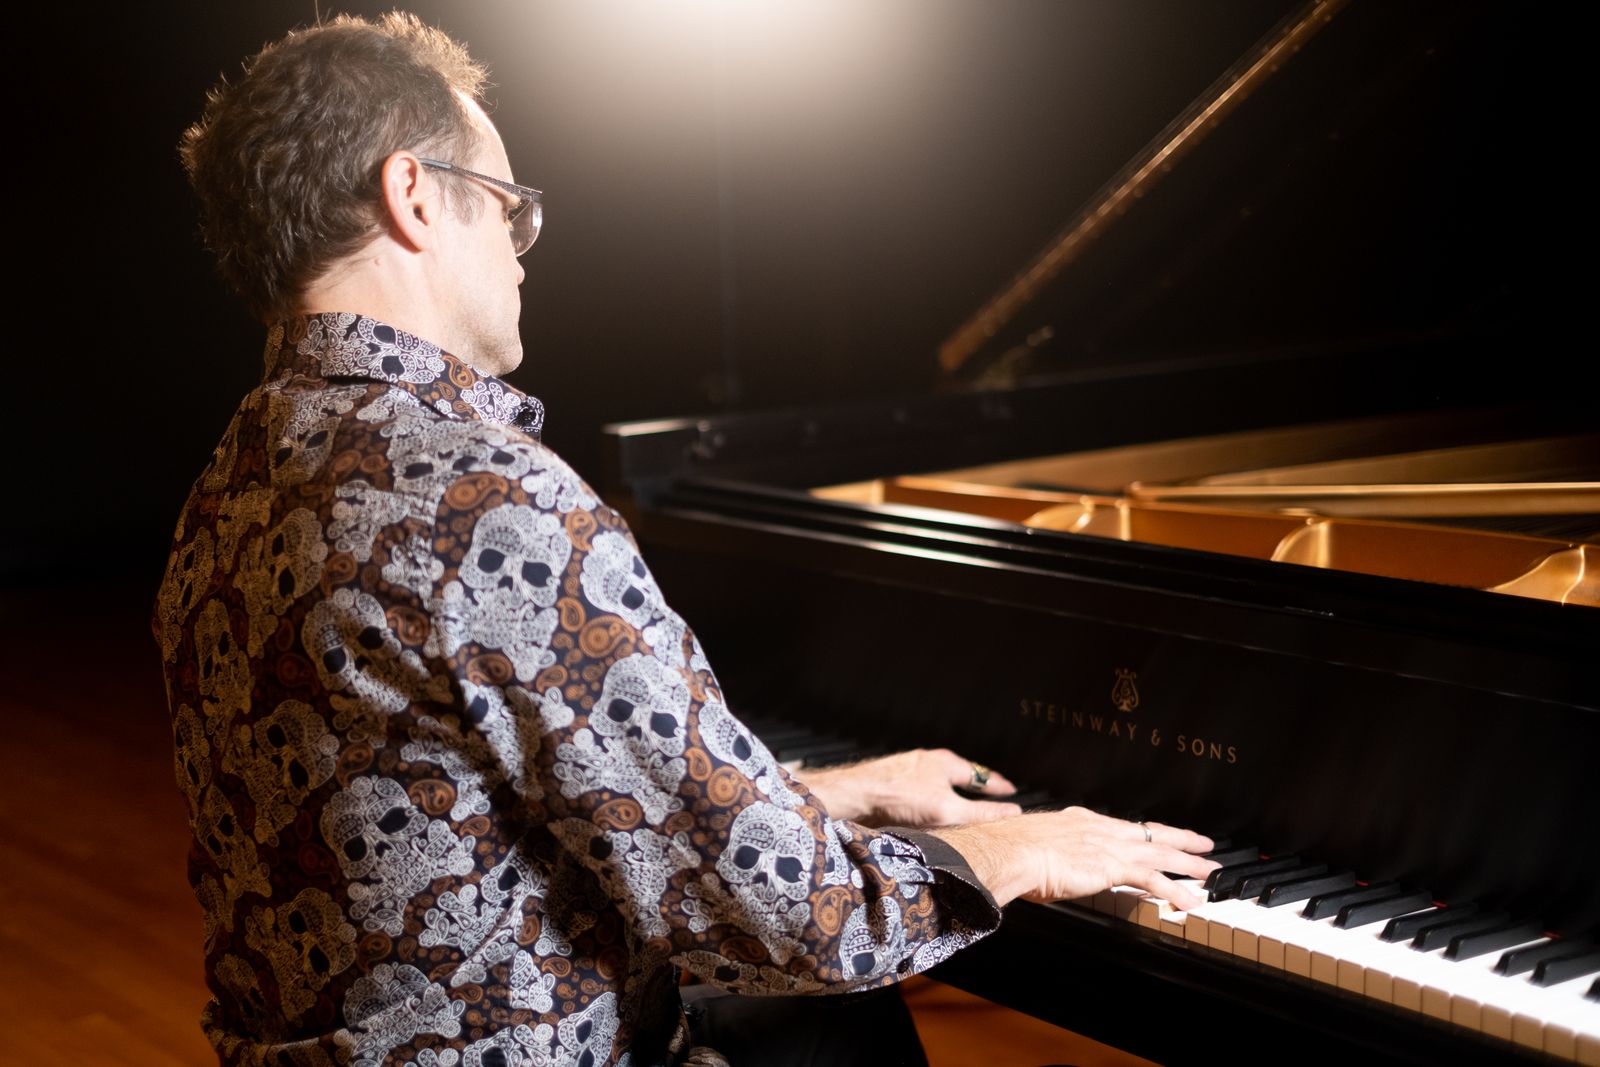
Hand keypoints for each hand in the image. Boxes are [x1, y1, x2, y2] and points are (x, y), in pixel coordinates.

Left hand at [793, 748, 1021, 826]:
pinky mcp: (889, 788)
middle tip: (987, 799)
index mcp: (943, 763)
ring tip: (959, 814)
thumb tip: (1013, 815)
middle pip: (956, 777)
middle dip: (972, 789)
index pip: (979, 774)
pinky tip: (926, 822)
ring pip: (935, 787)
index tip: (1011, 792)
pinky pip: (916, 798)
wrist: (854, 798)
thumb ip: (981, 813)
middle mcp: (925, 764)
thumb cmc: (900, 798)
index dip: (996, 786)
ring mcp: (905, 774)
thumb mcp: (947, 809)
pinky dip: (927, 809)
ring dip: (948, 799)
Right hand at [933, 807, 1217, 909]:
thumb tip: (1044, 867)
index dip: (1146, 832)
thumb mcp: (1036, 849)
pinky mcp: (1112, 865)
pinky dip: (1173, 889)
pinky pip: (1152, 878)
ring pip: (1159, 853)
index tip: (1160, 833)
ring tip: (1208, 871)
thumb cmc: (1013, 851)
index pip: (1124, 827)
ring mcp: (1109, 845)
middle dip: (1180, 839)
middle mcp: (1100, 829)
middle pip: (1150, 834)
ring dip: (1187, 863)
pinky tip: (1190, 900)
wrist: (1011, 850)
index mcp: (1081, 822)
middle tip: (1204, 844)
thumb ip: (1051, 856)